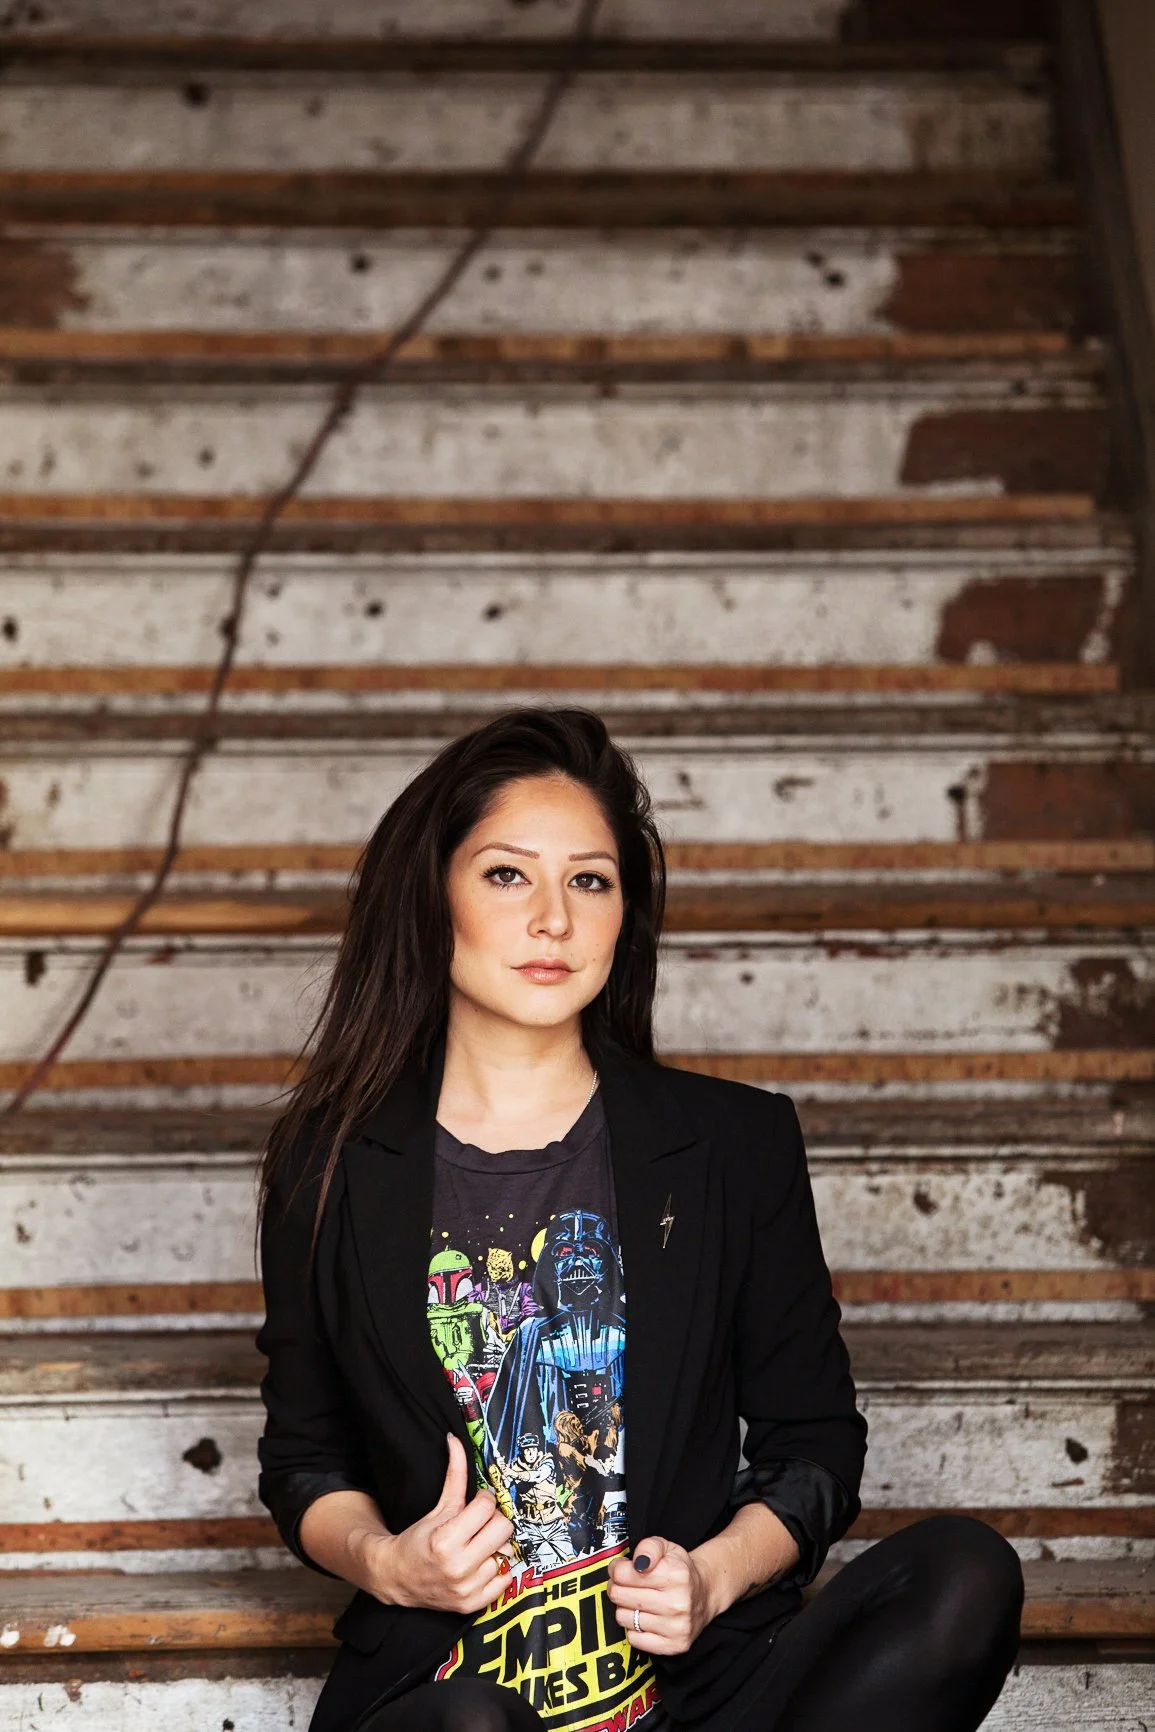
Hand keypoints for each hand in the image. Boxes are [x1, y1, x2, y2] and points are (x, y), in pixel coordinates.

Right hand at [364, 1433, 515, 1612]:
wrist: (397, 1577)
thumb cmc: (419, 1539)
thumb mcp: (438, 1507)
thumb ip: (454, 1475)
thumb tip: (456, 1440)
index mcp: (447, 1540)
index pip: (487, 1507)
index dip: (484, 1500)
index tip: (478, 1503)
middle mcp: (459, 1567)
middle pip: (503, 1529)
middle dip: (494, 1521)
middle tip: (481, 1523)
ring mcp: (467, 1589)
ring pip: (506, 1553)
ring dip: (495, 1546)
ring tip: (479, 1544)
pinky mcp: (472, 1605)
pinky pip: (505, 1580)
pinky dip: (498, 1569)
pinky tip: (482, 1562)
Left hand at [607, 1535, 717, 1655]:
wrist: (704, 1595)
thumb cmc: (680, 1571)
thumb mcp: (666, 1548)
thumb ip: (648, 1547)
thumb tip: (638, 1562)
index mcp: (675, 1574)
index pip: (623, 1575)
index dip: (616, 1569)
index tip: (621, 1569)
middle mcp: (677, 1602)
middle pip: (619, 1596)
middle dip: (617, 1587)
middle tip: (625, 1584)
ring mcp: (676, 1627)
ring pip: (623, 1618)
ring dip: (625, 1608)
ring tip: (637, 1601)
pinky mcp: (673, 1646)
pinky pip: (634, 1639)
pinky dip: (634, 1628)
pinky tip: (645, 1617)